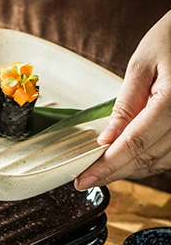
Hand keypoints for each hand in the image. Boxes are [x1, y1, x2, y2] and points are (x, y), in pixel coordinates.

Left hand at [75, 11, 170, 188]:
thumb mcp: (141, 65)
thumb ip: (126, 104)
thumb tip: (106, 140)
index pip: (135, 144)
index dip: (108, 166)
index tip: (83, 178)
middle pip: (148, 157)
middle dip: (114, 172)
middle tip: (85, 180)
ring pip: (161, 162)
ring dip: (131, 169)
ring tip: (101, 172)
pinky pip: (170, 154)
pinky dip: (148, 160)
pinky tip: (126, 160)